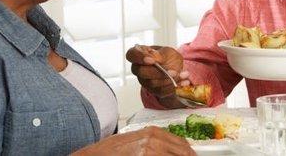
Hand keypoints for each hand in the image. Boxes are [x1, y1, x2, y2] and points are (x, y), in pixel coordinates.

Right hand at [71, 126, 195, 155]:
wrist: (96, 155)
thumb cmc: (113, 149)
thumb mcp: (137, 140)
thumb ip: (156, 143)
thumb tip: (175, 150)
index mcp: (153, 132)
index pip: (181, 144)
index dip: (189, 153)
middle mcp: (153, 140)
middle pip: (183, 153)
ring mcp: (149, 151)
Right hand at [126, 45, 189, 103]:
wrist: (176, 68)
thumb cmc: (168, 57)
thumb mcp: (167, 52)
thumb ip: (160, 55)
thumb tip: (154, 58)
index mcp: (138, 55)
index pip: (131, 55)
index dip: (139, 58)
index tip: (152, 60)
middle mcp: (138, 69)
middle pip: (142, 72)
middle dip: (158, 72)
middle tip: (173, 71)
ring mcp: (144, 81)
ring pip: (152, 83)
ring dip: (170, 79)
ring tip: (184, 74)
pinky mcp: (153, 91)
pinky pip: (162, 91)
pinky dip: (175, 86)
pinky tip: (184, 81)